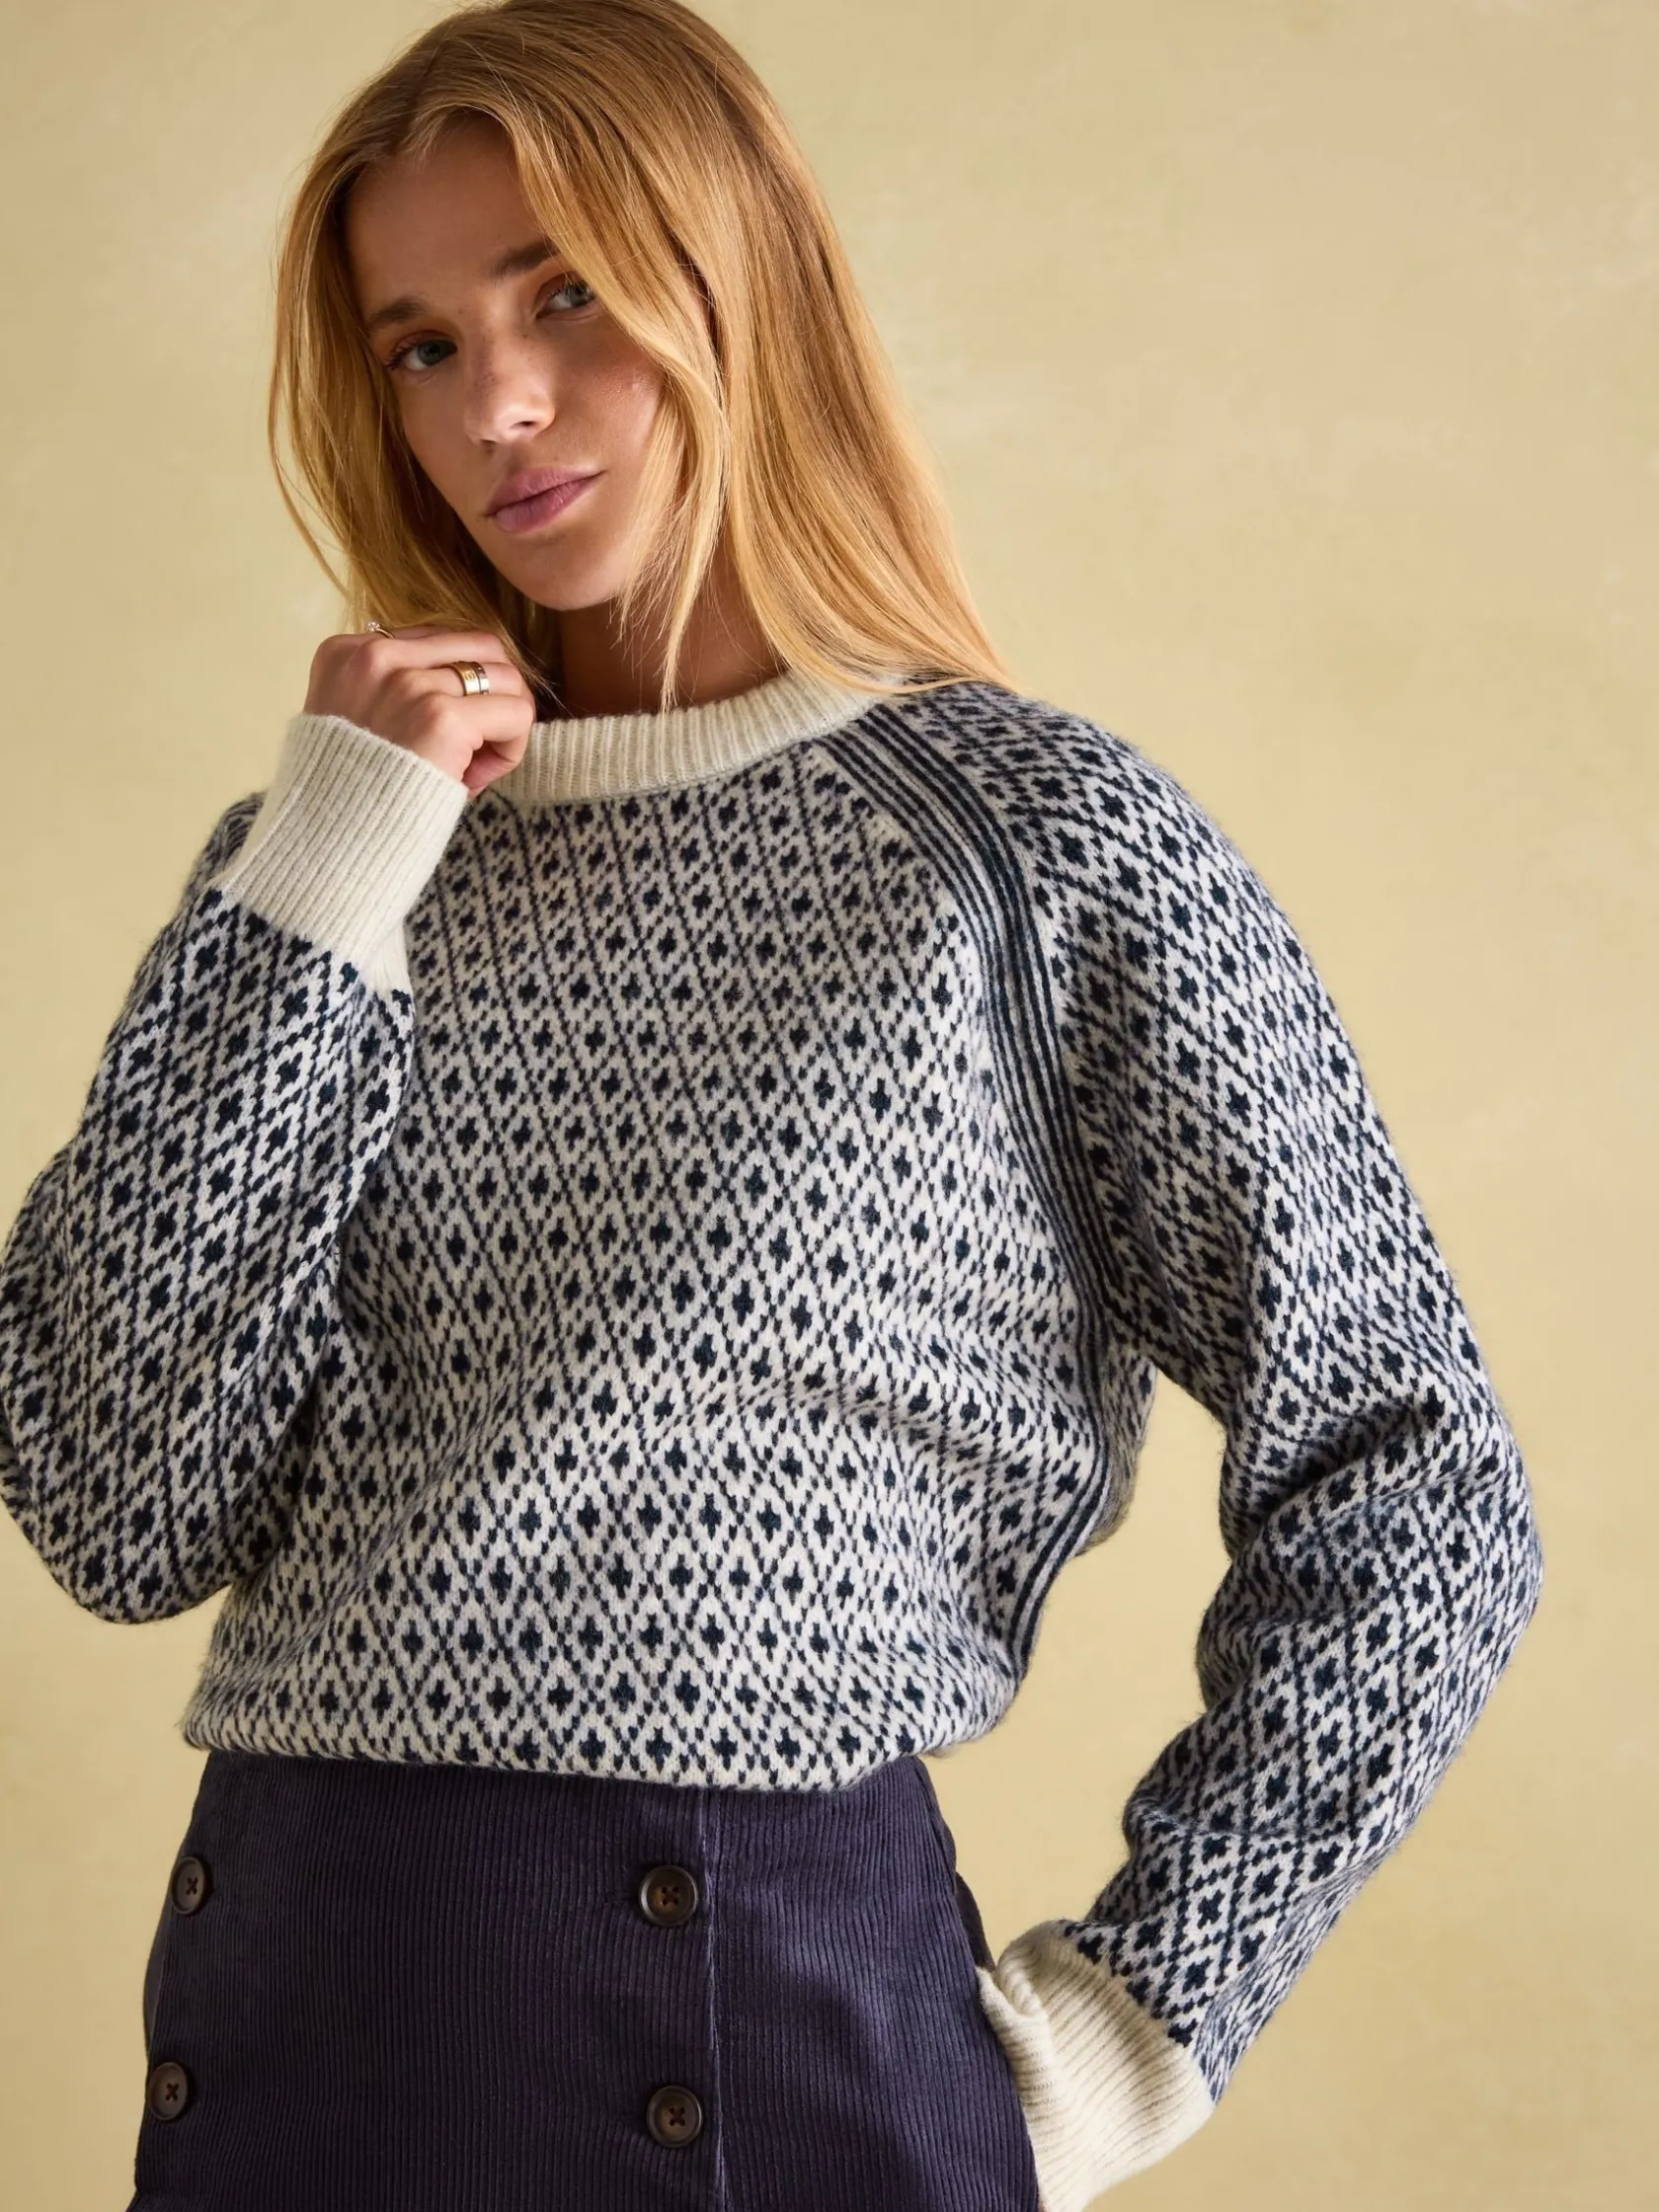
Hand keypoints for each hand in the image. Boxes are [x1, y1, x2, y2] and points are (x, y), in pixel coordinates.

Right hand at [304, 622, 535, 794]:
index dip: (456, 687)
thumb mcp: (354, 723)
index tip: (441, 733)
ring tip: (476, 763)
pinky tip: (481, 775)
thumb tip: (472, 681)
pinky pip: (516, 712)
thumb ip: (393, 693)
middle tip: (480, 741)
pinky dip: (512, 746)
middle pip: (482, 646)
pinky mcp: (440, 716)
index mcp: (348, 653)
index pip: (440, 641)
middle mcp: (375, 657)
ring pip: (505, 677)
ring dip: (505, 721)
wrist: (329, 845)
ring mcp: (407, 683)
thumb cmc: (350, 797)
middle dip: (494, 693)